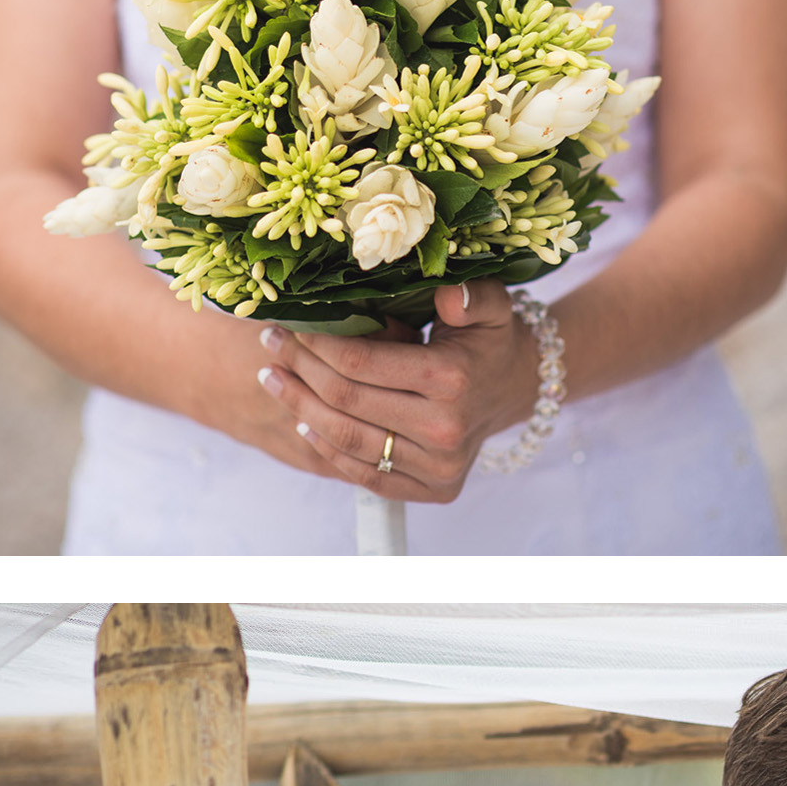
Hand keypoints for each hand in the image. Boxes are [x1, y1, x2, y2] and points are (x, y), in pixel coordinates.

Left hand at [253, 283, 540, 503]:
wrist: (515, 389)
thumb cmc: (488, 340)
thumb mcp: (490, 304)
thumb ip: (471, 295)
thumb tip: (447, 295)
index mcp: (452, 379)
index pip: (360, 364)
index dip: (314, 345)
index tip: (287, 325)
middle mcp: (446, 429)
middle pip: (347, 402)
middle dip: (299, 370)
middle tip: (271, 344)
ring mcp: (440, 466)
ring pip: (349, 440)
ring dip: (300, 408)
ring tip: (272, 379)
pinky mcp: (435, 490)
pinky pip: (366, 475)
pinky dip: (328, 450)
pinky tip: (303, 421)